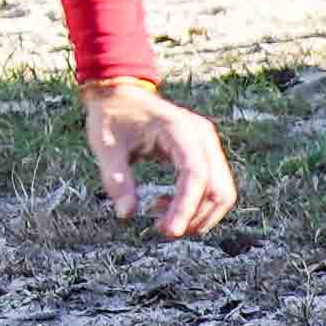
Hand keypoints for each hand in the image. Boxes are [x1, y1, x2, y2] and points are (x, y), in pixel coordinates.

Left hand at [82, 77, 237, 237]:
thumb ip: (115, 179)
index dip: (186, 206)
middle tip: (162, 230)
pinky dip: (195, 204)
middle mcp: (202, 136)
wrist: (120, 94)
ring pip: (221, 192)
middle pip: (218, 188)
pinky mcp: (204, 153)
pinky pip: (212, 187)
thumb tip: (126, 214)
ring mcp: (207, 144)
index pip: (196, 174)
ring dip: (197, 214)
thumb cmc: (111, 116)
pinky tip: (164, 204)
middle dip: (196, 217)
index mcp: (179, 128)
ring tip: (160, 218)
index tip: (170, 231)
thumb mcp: (105, 146)